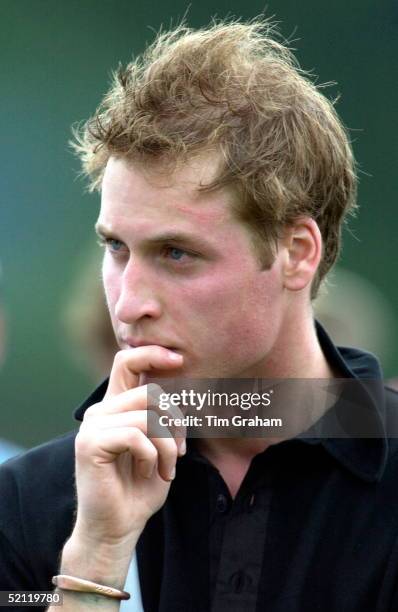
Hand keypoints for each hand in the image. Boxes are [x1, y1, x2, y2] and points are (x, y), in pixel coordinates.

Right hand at [65, 346, 183, 574]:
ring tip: (168, 467)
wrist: (118, 526)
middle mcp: (101, 411)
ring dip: (168, 445)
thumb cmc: (141, 486)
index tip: (179, 360)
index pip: (126, 361)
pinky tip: (151, 472)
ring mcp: (92, 426)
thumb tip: (182, 388)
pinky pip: (137, 436)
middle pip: (149, 391)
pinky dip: (153, 456)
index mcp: (115, 406)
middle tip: (180, 449)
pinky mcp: (90, 444)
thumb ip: (162, 416)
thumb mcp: (160, 445)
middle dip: (176, 421)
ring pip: (148, 415)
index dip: (153, 354)